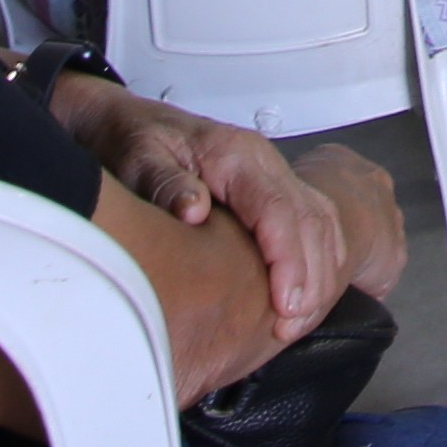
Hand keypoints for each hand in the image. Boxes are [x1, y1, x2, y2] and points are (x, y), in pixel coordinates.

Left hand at [80, 93, 390, 331]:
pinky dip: (318, 262)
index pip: (278, 208)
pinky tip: (305, 295)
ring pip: (321, 223)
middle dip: (310, 277)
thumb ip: (164, 182)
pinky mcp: (271, 188)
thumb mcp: (136, 156)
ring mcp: (272, 173)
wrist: (125, 120)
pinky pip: (314, 223)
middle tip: (290, 325)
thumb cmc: (131, 139)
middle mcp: (263, 161)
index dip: (288, 260)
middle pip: (310, 220)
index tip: (284, 304)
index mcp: (235, 154)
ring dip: (319, 274)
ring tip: (297, 321)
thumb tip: (194, 211)